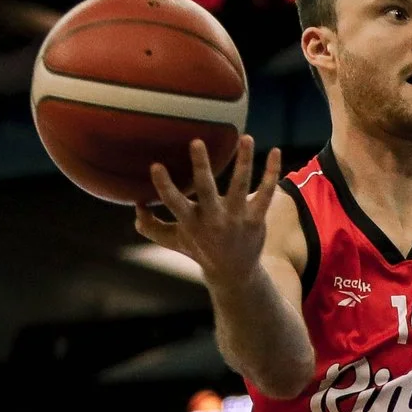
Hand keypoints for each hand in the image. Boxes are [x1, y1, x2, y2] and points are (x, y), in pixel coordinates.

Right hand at [132, 137, 283, 290]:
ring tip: (246, 138)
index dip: (164, 185)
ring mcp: (237, 218)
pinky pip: (266, 193)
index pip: (174, 202)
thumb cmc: (200, 250)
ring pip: (241, 185)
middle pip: (206, 190)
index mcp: (191, 222)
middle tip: (196, 142)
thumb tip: (135, 207)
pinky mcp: (256, 218)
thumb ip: (152, 227)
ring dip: (244, 161)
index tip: (155, 165)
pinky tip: (276, 151)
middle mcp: (214, 219)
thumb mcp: (174, 241)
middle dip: (201, 166)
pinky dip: (272, 172)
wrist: (234, 274)